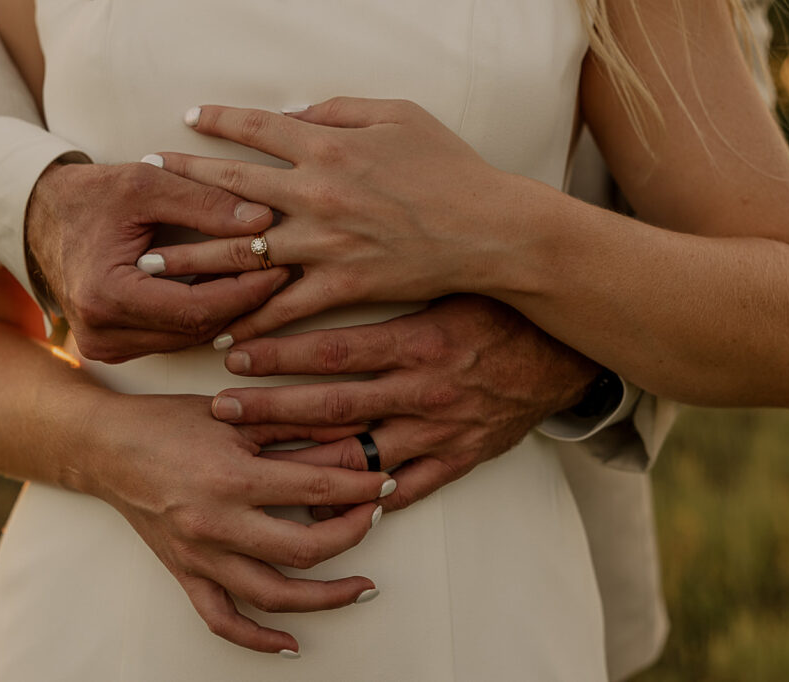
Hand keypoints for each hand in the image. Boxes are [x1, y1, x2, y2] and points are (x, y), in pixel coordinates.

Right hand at [26, 160, 287, 360]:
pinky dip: (203, 315)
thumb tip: (264, 219)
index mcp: (106, 295)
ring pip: (189, 339)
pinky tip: (229, 289)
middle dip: (245, 301)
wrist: (39, 217)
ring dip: (229, 311)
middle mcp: (102, 333)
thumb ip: (203, 201)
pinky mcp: (113, 348)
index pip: (196, 308)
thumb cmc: (91, 195)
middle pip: (197, 330)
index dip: (245, 290)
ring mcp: (105, 346)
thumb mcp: (146, 183)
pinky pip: (172, 338)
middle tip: (284, 270)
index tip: (281, 265)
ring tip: (265, 277)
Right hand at [88, 392, 394, 654]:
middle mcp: (217, 523)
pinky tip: (290, 643)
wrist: (104, 447)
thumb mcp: (235, 415)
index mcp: (232, 476)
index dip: (360, 490)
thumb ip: (295, 428)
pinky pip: (222, 619)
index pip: (317, 491)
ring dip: (325, 599)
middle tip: (376, 520)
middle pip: (304, 550)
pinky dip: (257, 639)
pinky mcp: (185, 572)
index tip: (384, 484)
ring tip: (361, 589)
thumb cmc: (166, 422)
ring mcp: (199, 555)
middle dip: (352, 537)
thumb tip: (351, 439)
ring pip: (272, 595)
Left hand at [143, 97, 515, 342]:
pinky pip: (286, 307)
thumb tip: (294, 114)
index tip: (187, 119)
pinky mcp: (343, 285)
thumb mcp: (400, 114)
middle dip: (182, 181)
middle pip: (231, 186)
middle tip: (143, 181)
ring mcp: (325, 243)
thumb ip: (340, 109)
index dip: (218, 120)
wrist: (489, 229)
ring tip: (152, 264)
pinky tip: (222, 331)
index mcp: (329, 145)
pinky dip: (252, 320)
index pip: (257, 128)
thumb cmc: (451, 167)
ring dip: (193, 257)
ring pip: (245, 251)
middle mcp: (316, 193)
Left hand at [208, 295, 597, 511]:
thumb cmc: (501, 308)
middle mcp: (424, 392)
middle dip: (271, 411)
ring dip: (303, 461)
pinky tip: (323, 509)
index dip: (278, 354)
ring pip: (360, 457)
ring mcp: (441, 432)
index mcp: (420, 342)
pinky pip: (407, 491)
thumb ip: (390, 272)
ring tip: (254, 463)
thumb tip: (327, 243)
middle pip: (332, 408)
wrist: (567, 352)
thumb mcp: (449, 281)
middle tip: (221, 410)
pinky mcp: (459, 460)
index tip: (232, 352)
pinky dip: (365, 504)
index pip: (333, 351)